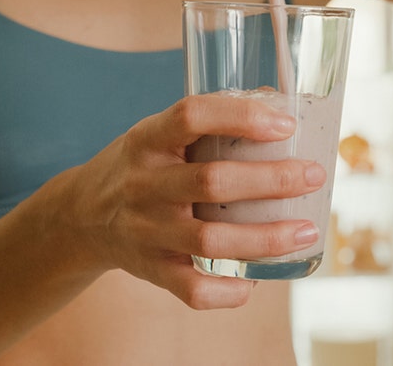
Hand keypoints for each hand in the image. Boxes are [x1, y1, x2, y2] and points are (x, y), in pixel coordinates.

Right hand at [72, 93, 325, 308]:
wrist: (79, 217)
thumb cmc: (139, 166)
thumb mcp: (156, 132)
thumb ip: (207, 122)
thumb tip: (276, 100)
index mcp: (146, 139)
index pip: (191, 116)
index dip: (241, 117)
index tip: (285, 123)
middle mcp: (143, 184)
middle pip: (211, 182)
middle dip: (271, 180)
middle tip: (313, 176)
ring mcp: (145, 231)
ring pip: (209, 241)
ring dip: (265, 238)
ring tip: (306, 231)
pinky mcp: (149, 269)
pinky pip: (190, 289)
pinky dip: (226, 292)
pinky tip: (256, 281)